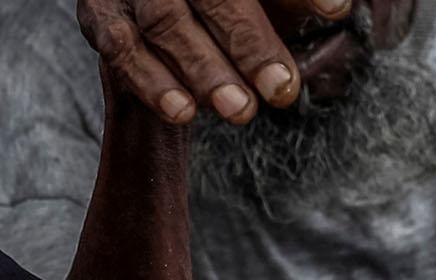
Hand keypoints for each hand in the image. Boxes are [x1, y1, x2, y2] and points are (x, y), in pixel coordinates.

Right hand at [76, 0, 337, 123]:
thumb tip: (336, 8)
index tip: (337, 11)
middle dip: (249, 44)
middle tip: (281, 90)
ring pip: (166, 23)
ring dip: (204, 70)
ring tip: (240, 110)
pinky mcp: (98, 14)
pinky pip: (122, 50)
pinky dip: (152, 83)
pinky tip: (183, 113)